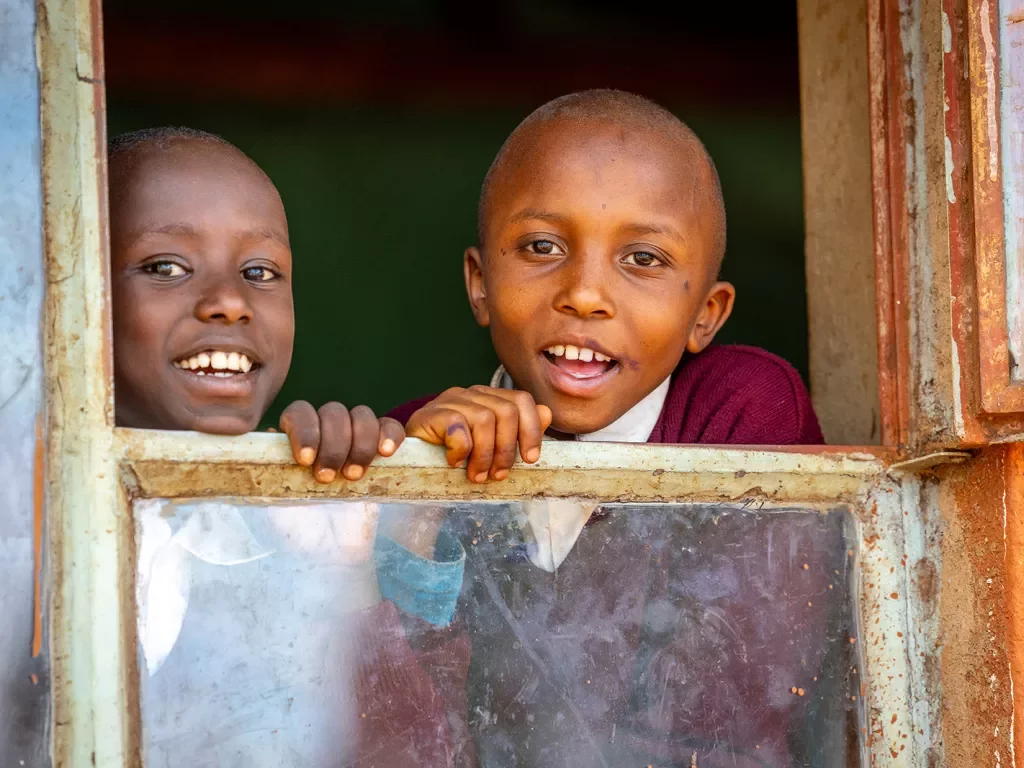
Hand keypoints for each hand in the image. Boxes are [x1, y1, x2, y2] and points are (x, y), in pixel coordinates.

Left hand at [279, 401, 404, 483]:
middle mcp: (328, 420)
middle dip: (332, 445)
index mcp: (300, 425)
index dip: (304, 432)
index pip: (301, 412)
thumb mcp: (283, 480)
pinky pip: (389, 425)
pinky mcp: (382, 436)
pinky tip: (386, 452)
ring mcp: (357, 425)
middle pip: (333, 413)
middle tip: (327, 476)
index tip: (305, 459)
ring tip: (353, 474)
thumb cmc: (301, 492)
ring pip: (362, 415)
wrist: (331, 509)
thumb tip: (269, 442)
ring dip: (360, 444)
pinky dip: (389, 435)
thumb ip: (275, 462)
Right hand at [405, 386, 552, 482]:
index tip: (531, 458)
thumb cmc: (453, 452)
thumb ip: (519, 429)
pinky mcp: (431, 413)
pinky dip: (462, 451)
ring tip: (477, 475)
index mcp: (489, 398)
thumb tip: (548, 414)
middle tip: (497, 475)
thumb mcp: (490, 445)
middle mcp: (471, 394)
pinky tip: (454, 462)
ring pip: (485, 420)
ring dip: (485, 455)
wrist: (409, 456)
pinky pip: (459, 429)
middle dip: (507, 449)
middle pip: (507, 412)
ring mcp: (450, 400)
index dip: (532, 429)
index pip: (522, 401)